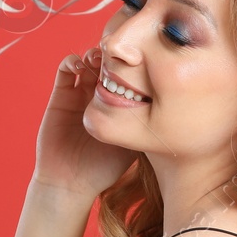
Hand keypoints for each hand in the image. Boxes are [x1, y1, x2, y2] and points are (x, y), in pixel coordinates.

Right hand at [33, 45, 138, 197]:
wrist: (69, 183)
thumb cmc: (103, 169)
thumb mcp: (134, 145)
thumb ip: (148, 126)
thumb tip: (175, 107)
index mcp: (119, 104)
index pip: (129, 74)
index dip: (135, 64)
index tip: (143, 60)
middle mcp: (100, 96)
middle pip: (110, 62)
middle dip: (115, 54)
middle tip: (121, 53)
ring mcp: (80, 93)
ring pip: (89, 61)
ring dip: (95, 54)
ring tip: (101, 58)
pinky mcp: (61, 95)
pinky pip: (65, 70)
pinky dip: (73, 61)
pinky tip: (81, 66)